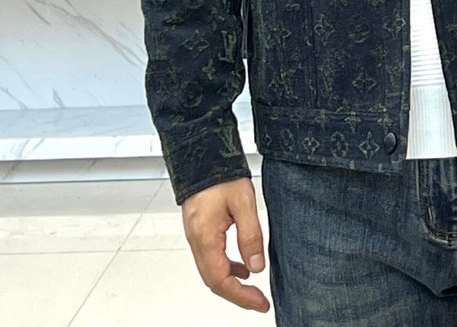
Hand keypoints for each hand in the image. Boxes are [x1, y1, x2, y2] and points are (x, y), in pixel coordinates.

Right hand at [181, 177, 270, 312]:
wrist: (203, 153)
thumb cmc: (221, 173)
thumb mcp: (244, 202)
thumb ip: (251, 235)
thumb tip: (257, 267)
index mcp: (205, 237)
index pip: (221, 280)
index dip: (241, 296)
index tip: (260, 303)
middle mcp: (196, 240)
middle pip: (213, 280)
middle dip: (237, 295)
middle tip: (259, 302)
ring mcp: (196, 235)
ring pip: (211, 270)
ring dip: (231, 282)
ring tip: (254, 289)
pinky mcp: (199, 229)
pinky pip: (211, 257)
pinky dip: (226, 267)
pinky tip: (242, 265)